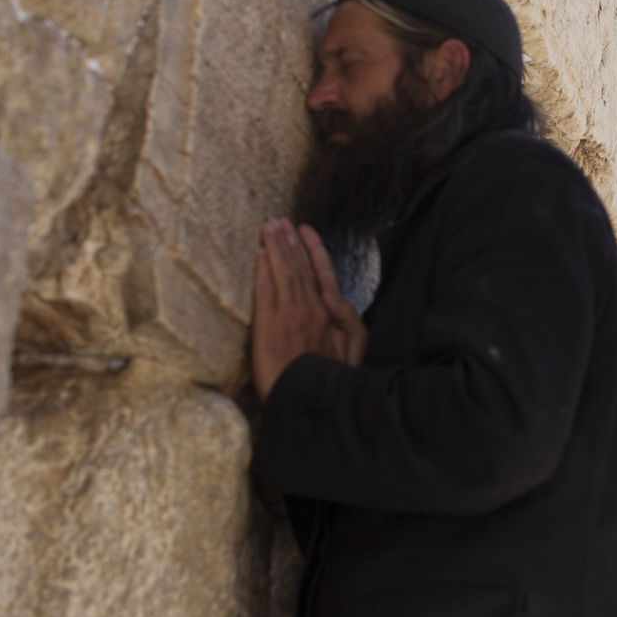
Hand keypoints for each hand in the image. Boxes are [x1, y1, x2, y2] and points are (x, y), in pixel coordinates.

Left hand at [251, 218, 365, 399]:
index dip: (312, 249)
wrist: (310, 397)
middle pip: (298, 266)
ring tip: (269, 227)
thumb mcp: (355, 347)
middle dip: (289, 240)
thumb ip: (348, 319)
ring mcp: (289, 311)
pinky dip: (264, 268)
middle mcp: (310, 305)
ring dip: (276, 246)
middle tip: (279, 220)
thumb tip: (337, 297)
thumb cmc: (333, 375)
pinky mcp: (269, 322)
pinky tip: (261, 253)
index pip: (320, 272)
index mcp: (331, 311)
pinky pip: (265, 287)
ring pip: (283, 270)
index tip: (304, 230)